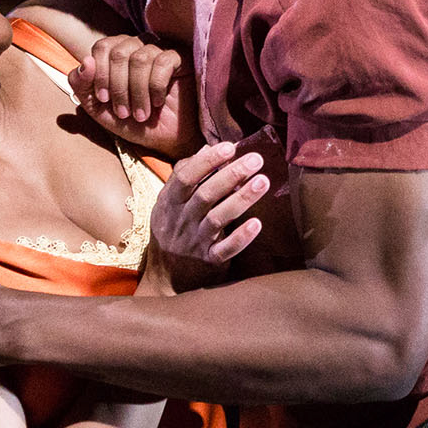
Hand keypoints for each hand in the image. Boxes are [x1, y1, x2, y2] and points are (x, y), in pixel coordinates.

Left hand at [69, 35, 194, 154]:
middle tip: (123, 112)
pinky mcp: (179, 59)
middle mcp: (136, 46)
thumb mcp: (98, 108)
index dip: (100, 74)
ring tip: (141, 114)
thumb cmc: (130, 121)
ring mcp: (159, 50)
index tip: (104, 99)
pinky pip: (163, 62)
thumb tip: (86, 62)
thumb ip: (81, 85)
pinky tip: (158, 102)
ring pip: (140, 59)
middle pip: (119, 52)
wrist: (162, 139)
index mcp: (115, 53)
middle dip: (118, 87)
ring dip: (137, 93)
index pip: (102, 47)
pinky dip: (156, 87)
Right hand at [146, 140, 269, 292]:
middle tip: (256, 159)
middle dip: (232, 174)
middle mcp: (181, 221)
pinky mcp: (209, 262)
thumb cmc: (171, 232)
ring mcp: (194, 242)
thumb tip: (206, 147)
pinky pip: (225, 249)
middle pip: (206, 194)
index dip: (207, 161)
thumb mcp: (168, 204)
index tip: (229, 147)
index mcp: (169, 203)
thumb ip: (185, 176)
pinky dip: (241, 237)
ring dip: (241, 199)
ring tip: (263, 181)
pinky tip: (257, 224)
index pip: (185, 177)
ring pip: (218, 218)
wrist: (164, 279)